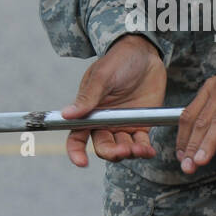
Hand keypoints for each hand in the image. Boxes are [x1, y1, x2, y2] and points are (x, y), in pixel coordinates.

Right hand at [61, 35, 166, 167]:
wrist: (145, 53)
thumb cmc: (119, 61)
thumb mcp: (102, 76)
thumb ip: (88, 97)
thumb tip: (66, 115)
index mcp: (88, 111)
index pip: (76, 137)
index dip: (76, 152)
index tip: (82, 162)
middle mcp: (103, 122)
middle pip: (103, 147)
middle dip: (111, 153)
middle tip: (123, 150)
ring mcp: (123, 125)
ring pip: (122, 149)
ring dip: (129, 153)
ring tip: (139, 149)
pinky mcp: (141, 124)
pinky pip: (141, 143)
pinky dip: (144, 150)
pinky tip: (149, 151)